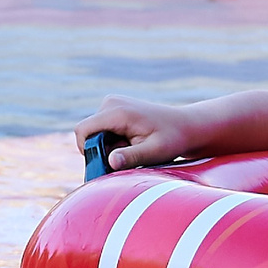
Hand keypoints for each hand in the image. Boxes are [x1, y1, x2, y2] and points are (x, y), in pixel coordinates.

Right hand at [74, 97, 196, 172]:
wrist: (185, 126)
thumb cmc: (172, 140)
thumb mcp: (154, 153)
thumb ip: (131, 157)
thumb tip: (111, 162)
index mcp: (117, 112)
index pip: (83, 130)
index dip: (86, 150)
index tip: (104, 164)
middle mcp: (111, 103)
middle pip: (89, 134)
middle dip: (102, 150)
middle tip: (128, 157)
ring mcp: (112, 104)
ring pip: (95, 133)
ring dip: (109, 147)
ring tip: (134, 149)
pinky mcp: (114, 108)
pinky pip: (103, 130)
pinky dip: (113, 141)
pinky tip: (133, 143)